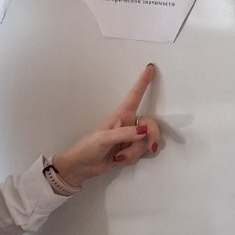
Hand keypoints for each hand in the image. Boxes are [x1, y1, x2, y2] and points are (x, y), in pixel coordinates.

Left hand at [50, 63, 159, 188]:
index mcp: (120, 115)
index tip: (149, 67)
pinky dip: (132, 158)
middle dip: (152, 136)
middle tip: (152, 147)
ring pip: (145, 142)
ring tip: (119, 156)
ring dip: (134, 152)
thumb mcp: (104, 138)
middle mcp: (127, 124)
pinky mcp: (129, 150)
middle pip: (150, 124)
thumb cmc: (88, 147)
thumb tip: (144, 130)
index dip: (142, 82)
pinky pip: (140, 153)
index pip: (134, 95)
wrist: (82, 166)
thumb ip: (125, 134)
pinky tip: (119, 159)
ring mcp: (129, 138)